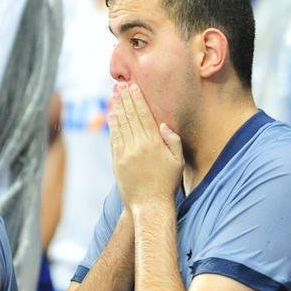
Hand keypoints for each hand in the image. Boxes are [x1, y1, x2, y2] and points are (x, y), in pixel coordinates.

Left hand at [108, 83, 182, 211]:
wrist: (149, 205)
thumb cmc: (167, 183)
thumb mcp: (178, 161)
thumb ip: (173, 141)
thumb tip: (162, 124)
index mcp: (154, 143)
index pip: (144, 115)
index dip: (137, 99)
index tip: (133, 86)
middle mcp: (139, 145)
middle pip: (130, 116)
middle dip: (125, 99)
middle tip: (119, 85)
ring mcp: (126, 153)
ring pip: (121, 125)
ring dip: (117, 108)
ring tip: (114, 95)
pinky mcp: (117, 162)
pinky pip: (114, 139)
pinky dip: (112, 125)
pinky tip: (112, 115)